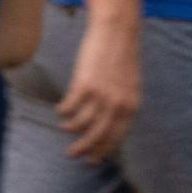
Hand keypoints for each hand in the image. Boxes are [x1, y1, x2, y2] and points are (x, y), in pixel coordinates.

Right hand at [56, 17, 140, 159]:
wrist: (117, 33)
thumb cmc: (122, 57)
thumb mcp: (130, 85)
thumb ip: (123, 104)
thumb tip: (111, 122)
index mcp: (131, 107)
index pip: (116, 137)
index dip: (103, 151)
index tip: (92, 159)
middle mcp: (117, 105)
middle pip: (98, 136)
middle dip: (84, 148)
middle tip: (72, 154)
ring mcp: (101, 96)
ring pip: (81, 124)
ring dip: (70, 129)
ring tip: (64, 128)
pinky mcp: (84, 85)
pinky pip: (70, 107)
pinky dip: (64, 111)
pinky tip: (60, 111)